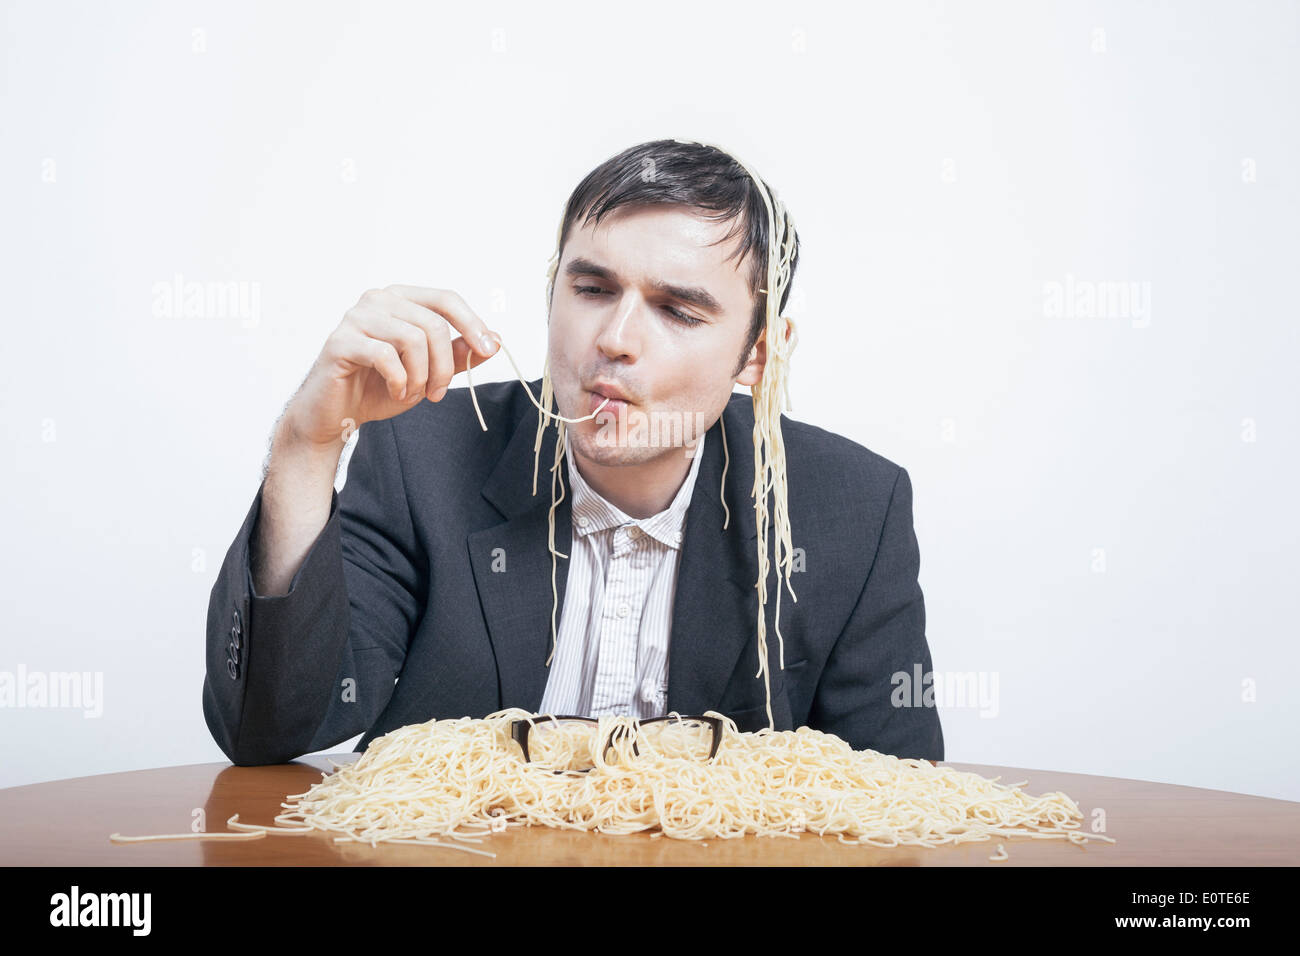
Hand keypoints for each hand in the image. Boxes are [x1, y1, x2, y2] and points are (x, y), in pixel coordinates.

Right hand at [283, 285, 499, 447]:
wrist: (337, 413)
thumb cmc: (380, 387)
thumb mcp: (429, 371)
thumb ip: (458, 354)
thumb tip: (496, 340)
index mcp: (401, 299)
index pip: (445, 298)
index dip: (471, 323)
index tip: (488, 350)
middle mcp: (378, 299)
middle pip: (432, 324)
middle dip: (444, 366)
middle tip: (437, 393)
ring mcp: (356, 317)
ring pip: (412, 339)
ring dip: (420, 376)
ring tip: (413, 393)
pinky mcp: (340, 341)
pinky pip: (385, 356)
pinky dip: (398, 381)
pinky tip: (394, 391)